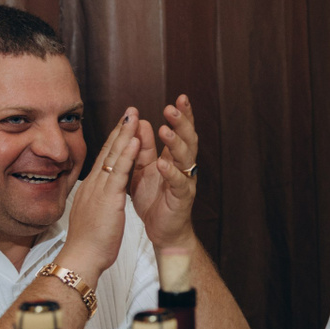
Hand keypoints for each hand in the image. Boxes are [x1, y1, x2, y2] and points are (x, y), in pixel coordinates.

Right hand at [60, 111, 141, 281]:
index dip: (114, 141)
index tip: (123, 125)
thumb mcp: (92, 215)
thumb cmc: (89, 242)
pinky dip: (127, 154)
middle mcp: (94, 184)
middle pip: (108, 151)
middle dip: (120, 130)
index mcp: (91, 188)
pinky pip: (119, 172)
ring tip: (134, 115)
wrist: (82, 257)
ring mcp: (99, 189)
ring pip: (113, 156)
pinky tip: (135, 139)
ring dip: (124, 134)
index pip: (104, 159)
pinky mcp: (108, 198)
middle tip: (130, 110)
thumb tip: (96, 195)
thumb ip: (95, 201)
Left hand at [129, 93, 200, 249]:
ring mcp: (185, 182)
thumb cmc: (154, 199)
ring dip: (175, 143)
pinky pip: (179, 183)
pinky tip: (163, 163)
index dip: (183, 115)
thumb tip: (141, 122)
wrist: (161, 231)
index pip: (182, 131)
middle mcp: (184, 167)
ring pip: (186, 158)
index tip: (181, 97)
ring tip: (165, 130)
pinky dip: (170, 173)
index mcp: (175, 158)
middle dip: (182, 123)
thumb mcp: (144, 168)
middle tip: (172, 108)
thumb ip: (143, 148)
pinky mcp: (182, 199)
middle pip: (188, 140)